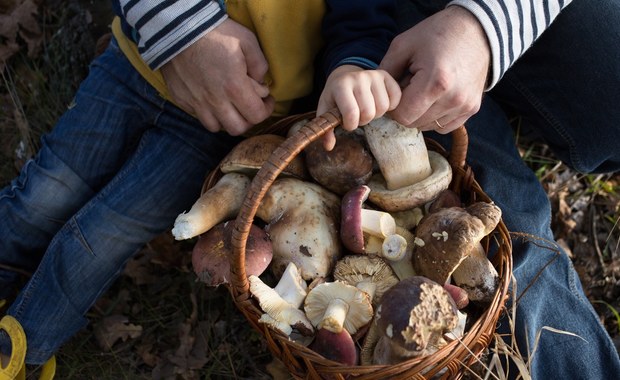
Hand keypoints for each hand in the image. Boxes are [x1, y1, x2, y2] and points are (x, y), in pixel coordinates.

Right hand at [160, 19, 274, 135]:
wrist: (176, 27)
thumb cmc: (214, 32)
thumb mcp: (246, 40)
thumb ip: (260, 64)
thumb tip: (262, 81)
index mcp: (234, 88)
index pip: (257, 115)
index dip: (266, 110)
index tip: (267, 100)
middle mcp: (215, 101)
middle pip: (238, 128)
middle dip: (249, 119)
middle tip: (250, 104)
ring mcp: (196, 103)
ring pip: (217, 127)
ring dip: (227, 119)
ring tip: (230, 105)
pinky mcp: (182, 99)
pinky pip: (198, 116)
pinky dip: (208, 113)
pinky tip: (211, 98)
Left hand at [316, 65, 400, 149]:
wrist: (344, 76)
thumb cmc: (335, 97)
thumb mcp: (325, 110)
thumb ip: (326, 129)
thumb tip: (329, 147)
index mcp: (340, 85)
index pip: (351, 113)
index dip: (350, 125)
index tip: (347, 122)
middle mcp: (358, 77)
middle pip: (369, 112)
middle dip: (363, 120)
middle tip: (357, 116)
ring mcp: (373, 75)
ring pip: (383, 107)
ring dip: (376, 114)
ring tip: (367, 109)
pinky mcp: (386, 76)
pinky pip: (396, 98)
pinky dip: (390, 106)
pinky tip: (378, 104)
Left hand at [379, 6, 489, 133]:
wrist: (476, 30)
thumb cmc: (437, 34)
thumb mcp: (403, 45)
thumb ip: (385, 73)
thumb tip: (376, 96)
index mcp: (435, 82)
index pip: (402, 116)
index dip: (394, 107)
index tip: (397, 90)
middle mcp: (453, 99)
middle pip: (414, 123)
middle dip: (406, 109)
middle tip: (410, 86)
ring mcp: (465, 106)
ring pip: (428, 126)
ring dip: (420, 112)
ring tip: (425, 88)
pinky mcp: (471, 109)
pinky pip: (444, 126)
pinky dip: (435, 116)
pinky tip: (436, 96)